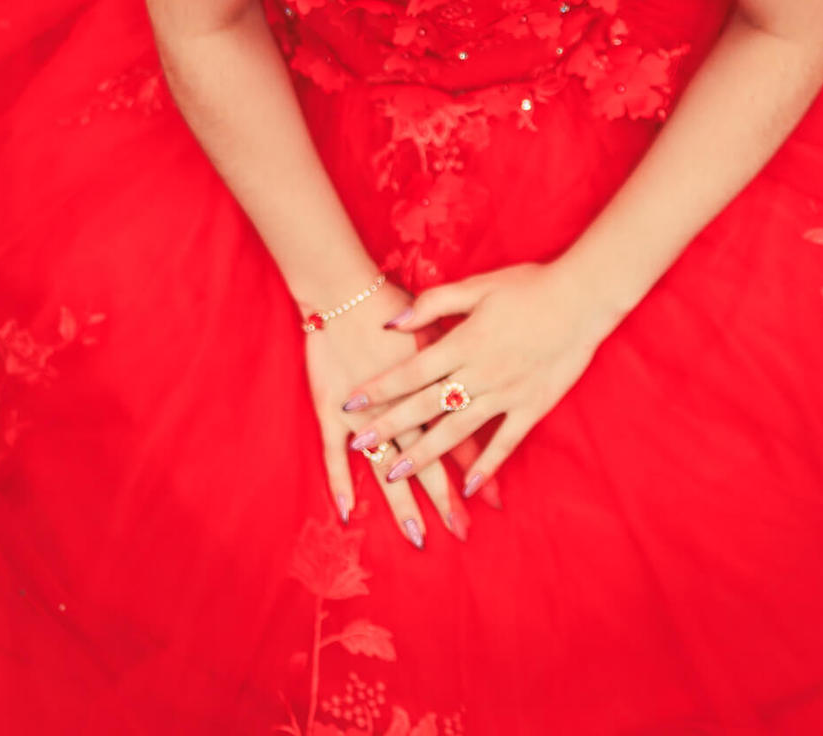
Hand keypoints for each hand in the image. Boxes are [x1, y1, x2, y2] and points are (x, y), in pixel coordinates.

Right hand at [303, 281, 501, 550]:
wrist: (343, 288)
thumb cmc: (392, 299)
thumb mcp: (437, 320)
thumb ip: (459, 353)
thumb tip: (480, 374)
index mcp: (429, 385)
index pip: (458, 434)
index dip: (475, 468)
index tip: (492, 502)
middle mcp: (400, 405)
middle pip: (426, 458)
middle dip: (444, 498)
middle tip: (461, 532)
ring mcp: (363, 412)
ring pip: (387, 464)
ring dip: (402, 502)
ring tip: (416, 535)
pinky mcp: (331, 410)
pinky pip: (334, 453)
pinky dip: (340, 480)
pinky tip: (348, 511)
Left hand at [334, 261, 615, 500]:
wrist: (581, 299)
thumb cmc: (528, 286)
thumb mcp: (477, 286)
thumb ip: (434, 303)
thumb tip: (393, 320)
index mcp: (463, 343)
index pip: (410, 372)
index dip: (378, 389)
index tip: (350, 403)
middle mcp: (480, 373)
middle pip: (426, 406)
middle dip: (390, 428)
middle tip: (359, 446)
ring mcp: (506, 394)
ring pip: (458, 431)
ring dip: (425, 454)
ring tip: (397, 473)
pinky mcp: (532, 407)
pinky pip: (505, 442)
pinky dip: (487, 466)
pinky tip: (469, 487)